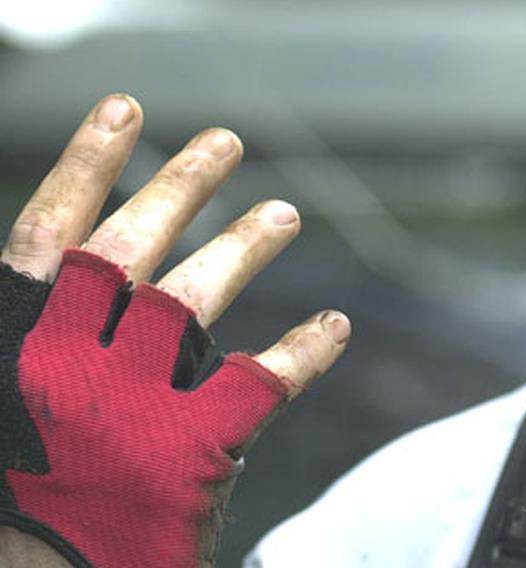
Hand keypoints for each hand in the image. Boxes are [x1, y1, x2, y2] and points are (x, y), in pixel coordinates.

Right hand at [0, 94, 350, 566]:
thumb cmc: (14, 492)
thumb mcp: (8, 390)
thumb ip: (38, 334)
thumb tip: (69, 282)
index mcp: (19, 338)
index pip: (52, 231)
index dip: (88, 165)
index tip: (124, 112)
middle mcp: (77, 352)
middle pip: (136, 245)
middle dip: (180, 188)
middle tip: (225, 144)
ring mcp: (141, 395)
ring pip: (200, 295)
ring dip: (243, 245)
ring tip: (283, 212)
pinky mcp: (198, 442)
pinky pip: (267, 380)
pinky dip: (305, 349)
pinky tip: (334, 324)